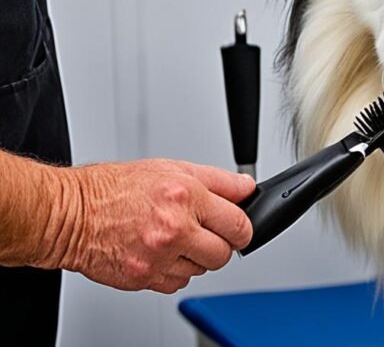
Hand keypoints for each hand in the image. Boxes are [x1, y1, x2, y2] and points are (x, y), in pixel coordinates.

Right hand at [58, 159, 254, 293]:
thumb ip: (217, 180)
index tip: (237, 227)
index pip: (238, 223)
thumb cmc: (112, 189)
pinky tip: (158, 252)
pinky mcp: (144, 278)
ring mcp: (159, 256)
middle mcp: (174, 228)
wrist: (68, 215)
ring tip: (172, 238)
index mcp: (185, 196)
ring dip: (194, 257)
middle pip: (225, 253)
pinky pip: (177, 282)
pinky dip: (173, 271)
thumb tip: (247, 188)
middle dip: (219, 244)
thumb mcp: (170, 168)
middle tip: (202, 232)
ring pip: (201, 269)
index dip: (242, 227)